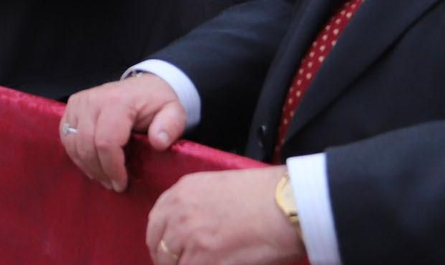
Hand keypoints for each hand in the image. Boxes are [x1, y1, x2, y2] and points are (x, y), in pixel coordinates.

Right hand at [60, 74, 187, 191]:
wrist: (143, 87)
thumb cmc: (157, 103)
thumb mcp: (174, 112)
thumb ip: (170, 126)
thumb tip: (158, 142)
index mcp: (118, 101)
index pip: (106, 141)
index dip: (112, 168)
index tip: (122, 183)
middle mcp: (93, 99)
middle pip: (86, 145)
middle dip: (100, 170)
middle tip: (114, 185)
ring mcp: (79, 102)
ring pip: (73, 143)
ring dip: (87, 166)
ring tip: (104, 178)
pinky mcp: (70, 107)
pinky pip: (66, 137)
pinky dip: (77, 155)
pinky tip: (92, 165)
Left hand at [146, 167, 303, 264]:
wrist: (289, 204)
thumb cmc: (266, 195)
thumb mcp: (219, 187)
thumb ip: (197, 205)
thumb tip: (193, 231)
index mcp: (181, 192)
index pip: (155, 224)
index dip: (161, 242)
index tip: (169, 253)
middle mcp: (179, 213)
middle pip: (159, 247)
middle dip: (168, 260)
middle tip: (182, 264)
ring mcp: (190, 238)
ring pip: (172, 263)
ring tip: (203, 264)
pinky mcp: (205, 259)